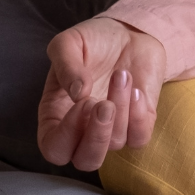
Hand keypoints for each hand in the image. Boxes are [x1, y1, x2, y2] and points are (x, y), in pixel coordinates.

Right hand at [36, 17, 166, 170]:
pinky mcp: (137, 123)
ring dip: (121, 106)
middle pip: (86, 161)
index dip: (66, 136)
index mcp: (56, 115)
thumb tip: (77, 93)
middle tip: (104, 104)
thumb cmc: (92, 41)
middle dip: (97, 137)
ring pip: (115, 142)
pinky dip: (139, 116)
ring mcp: (112, 128)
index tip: (83, 103)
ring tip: (122, 74)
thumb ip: (65, 65)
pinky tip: (136, 89)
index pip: (54, 148)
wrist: (129, 33)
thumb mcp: (69, 43)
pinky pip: (140, 138)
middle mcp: (82, 129)